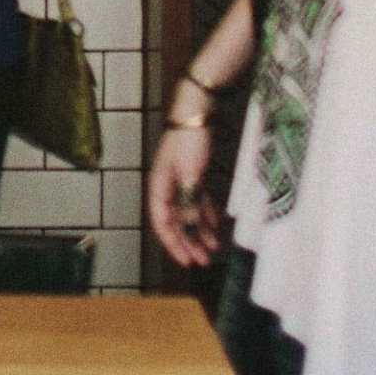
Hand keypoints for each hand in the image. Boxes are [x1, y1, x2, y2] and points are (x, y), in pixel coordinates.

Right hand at [147, 114, 220, 263]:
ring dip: (200, 231)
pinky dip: (206, 214)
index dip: (173, 244)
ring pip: (188, 213)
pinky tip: (216, 226)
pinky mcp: (193, 174)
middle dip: (189, 242)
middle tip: (202, 261)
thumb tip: (191, 227)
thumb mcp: (190, 174)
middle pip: (176, 222)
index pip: (162, 223)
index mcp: (159, 187)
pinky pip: (197, 201)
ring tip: (213, 249)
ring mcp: (180, 181)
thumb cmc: (189, 141)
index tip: (187, 261)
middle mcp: (167, 187)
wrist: (197, 113)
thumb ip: (189, 202)